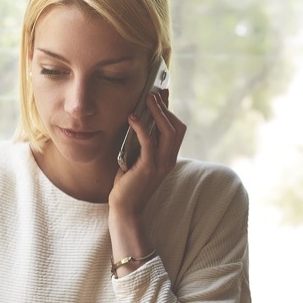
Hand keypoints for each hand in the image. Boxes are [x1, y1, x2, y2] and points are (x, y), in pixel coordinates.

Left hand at [107, 90, 184, 273]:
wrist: (125, 210)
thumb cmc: (127, 185)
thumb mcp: (136, 160)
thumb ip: (140, 144)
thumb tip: (135, 120)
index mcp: (168, 158)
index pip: (176, 129)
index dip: (170, 111)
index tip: (161, 95)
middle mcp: (169, 160)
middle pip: (177, 127)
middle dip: (166, 108)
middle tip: (154, 92)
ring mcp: (160, 164)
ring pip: (168, 132)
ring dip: (158, 113)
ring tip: (147, 98)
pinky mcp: (148, 168)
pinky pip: (149, 142)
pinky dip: (142, 127)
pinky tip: (132, 117)